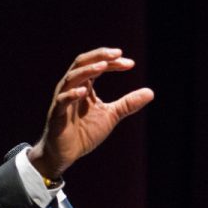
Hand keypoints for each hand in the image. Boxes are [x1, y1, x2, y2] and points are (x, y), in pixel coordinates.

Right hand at [28, 47, 153, 178]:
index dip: (113, 63)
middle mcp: (71, 87)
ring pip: (72, 78)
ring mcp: (62, 99)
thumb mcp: (111, 115)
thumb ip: (128, 103)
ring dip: (87, 70)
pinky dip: (72, 95)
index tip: (130, 64)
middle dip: (99, 56)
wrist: (66, 154)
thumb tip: (151, 92)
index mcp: (84, 85)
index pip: (97, 66)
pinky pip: (62, 100)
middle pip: (82, 63)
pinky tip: (84, 92)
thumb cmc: (84, 132)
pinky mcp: (56, 114)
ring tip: (103, 66)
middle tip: (118, 53)